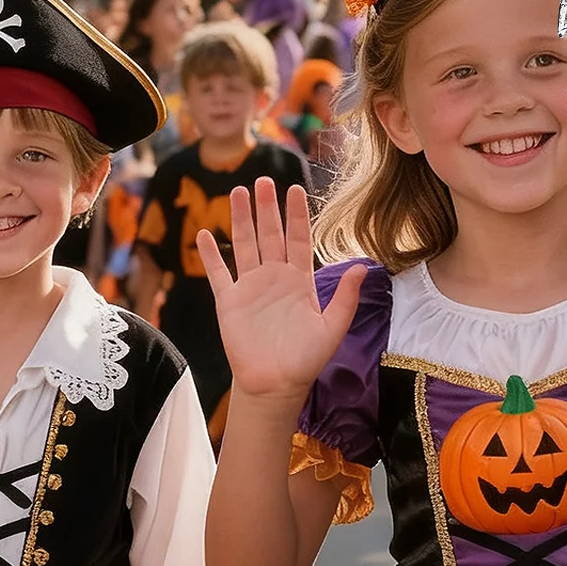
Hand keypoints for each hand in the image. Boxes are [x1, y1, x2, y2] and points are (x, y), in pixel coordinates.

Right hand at [196, 178, 365, 403]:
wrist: (275, 385)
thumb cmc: (306, 360)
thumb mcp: (332, 327)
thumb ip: (346, 297)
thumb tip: (363, 265)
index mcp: (299, 281)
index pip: (298, 239)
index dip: (296, 215)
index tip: (295, 189)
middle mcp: (274, 278)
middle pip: (269, 234)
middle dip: (266, 207)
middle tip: (262, 180)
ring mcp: (250, 287)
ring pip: (244, 244)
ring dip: (240, 219)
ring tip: (237, 192)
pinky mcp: (229, 301)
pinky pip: (218, 273)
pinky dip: (210, 254)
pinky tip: (204, 234)